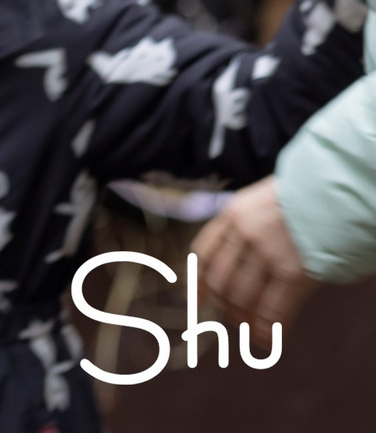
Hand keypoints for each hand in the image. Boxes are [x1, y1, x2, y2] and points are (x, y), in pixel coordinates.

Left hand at [195, 177, 314, 327]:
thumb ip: (247, 225)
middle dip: (224, 305)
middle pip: (220, 281)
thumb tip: (238, 259)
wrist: (337, 191)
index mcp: (232, 213)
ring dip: (244, 321)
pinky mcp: (293, 272)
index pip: (203, 253)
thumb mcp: (263, 200)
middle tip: (234, 319)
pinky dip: (267, 331)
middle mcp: (243, 233)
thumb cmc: (306, 197)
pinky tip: (269, 342)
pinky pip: (272, 310)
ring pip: (242, 298)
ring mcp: (267, 253)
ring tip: (251, 332)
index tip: (197, 300)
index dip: (197, 282)